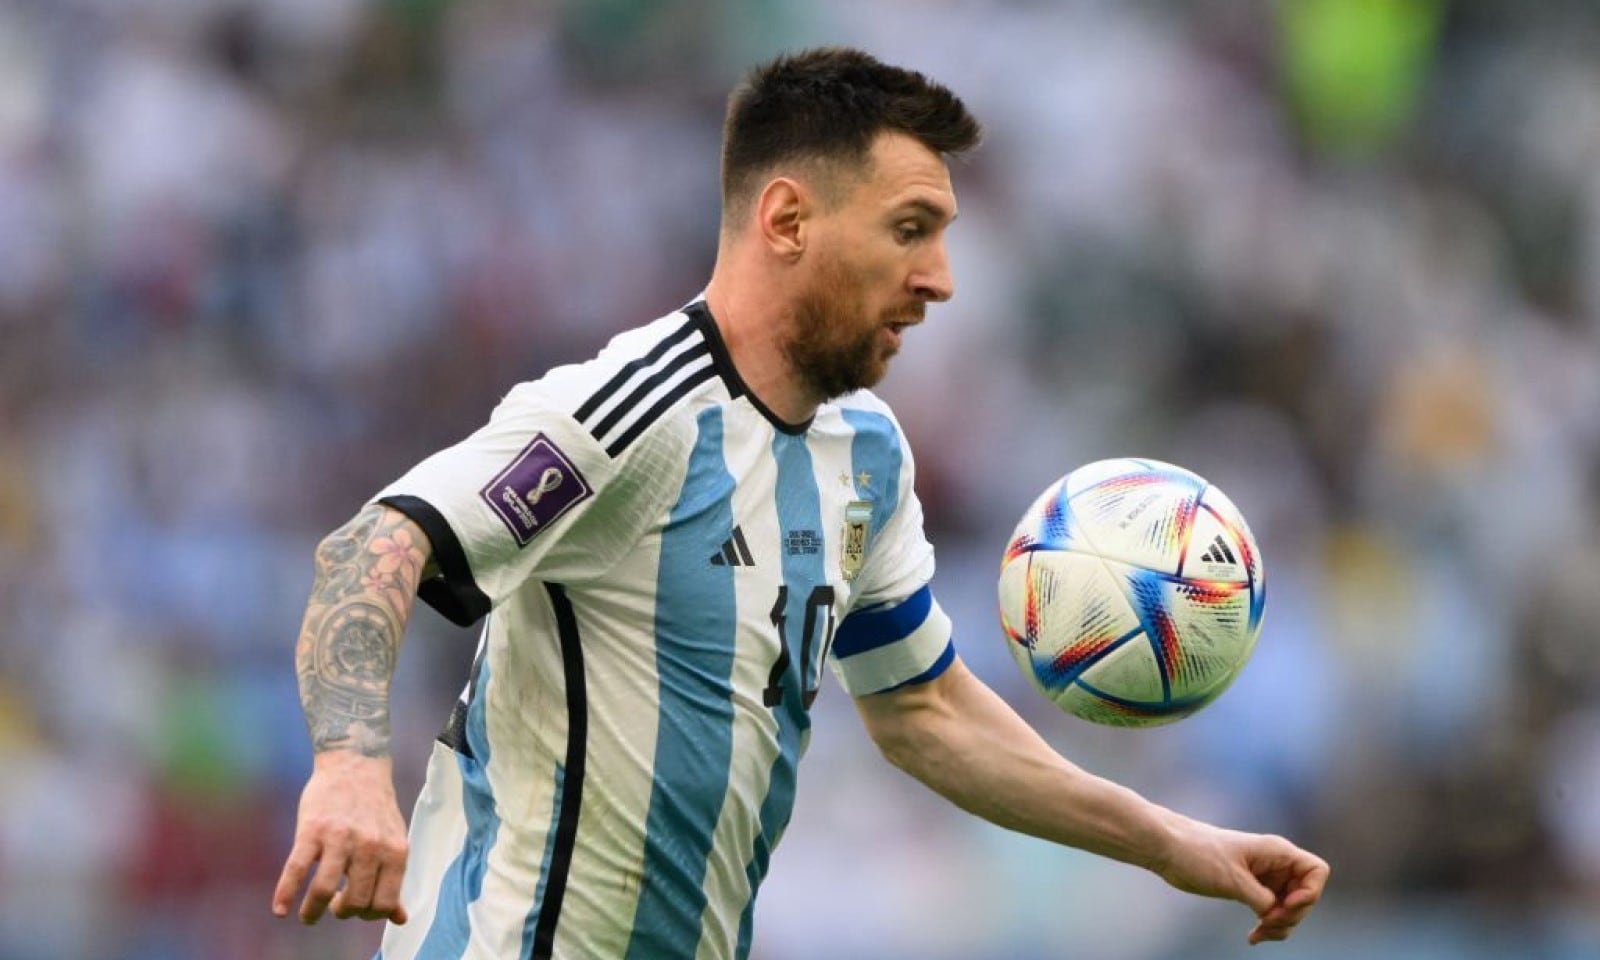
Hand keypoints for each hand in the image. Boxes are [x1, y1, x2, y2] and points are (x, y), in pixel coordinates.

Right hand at [271, 752, 410, 924]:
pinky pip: (296, 870)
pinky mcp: (311, 830)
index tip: (356, 908)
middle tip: (334, 907)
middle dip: (342, 913)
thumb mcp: (394, 841)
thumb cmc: (376, 809)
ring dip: (312, 913)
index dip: (367, 915)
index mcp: (395, 851)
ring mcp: (340, 838)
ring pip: (323, 891)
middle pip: (355, 902)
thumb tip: (399, 919)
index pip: (383, 904)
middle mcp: (370, 846)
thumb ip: (394, 880)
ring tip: (308, 916)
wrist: (356, 764)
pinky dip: (284, 894)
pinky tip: (280, 910)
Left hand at [1155, 816, 1328, 944]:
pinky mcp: (1250, 886)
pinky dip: (1267, 924)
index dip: (1309, 894)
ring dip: (1279, 924)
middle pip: (1304, 895)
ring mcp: (1264, 876)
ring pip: (1288, 906)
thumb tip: (1276, 913)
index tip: (1284, 905)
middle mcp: (1275, 863)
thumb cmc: (1198, 855)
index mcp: (1276, 852)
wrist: (1168, 847)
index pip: (1316, 872)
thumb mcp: (1233, 880)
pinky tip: (1253, 936)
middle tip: (1265, 924)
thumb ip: (1262, 898)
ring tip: (1258, 934)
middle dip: (1291, 915)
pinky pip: (1270, 909)